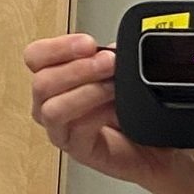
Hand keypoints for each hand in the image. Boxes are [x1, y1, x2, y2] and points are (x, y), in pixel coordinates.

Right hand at [25, 34, 176, 184]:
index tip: (88, 44)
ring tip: (114, 87)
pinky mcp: (78, 149)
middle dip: (78, 68)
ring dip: (87, 92)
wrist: (157, 144)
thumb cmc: (135, 108)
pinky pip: (76, 130)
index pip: (36, 57)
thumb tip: (113, 47)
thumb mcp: (121, 72)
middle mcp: (52, 103)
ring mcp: (62, 129)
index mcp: (56, 78)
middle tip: (108, 62)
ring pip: (52, 109)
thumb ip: (111, 56)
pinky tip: (115, 108)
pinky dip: (98, 115)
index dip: (58, 47)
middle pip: (41, 83)